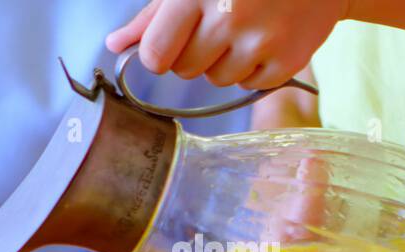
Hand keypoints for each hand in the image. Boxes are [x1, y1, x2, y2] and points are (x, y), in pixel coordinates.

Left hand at [106, 0, 349, 89]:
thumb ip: (153, 14)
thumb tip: (116, 45)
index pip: (156, 54)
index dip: (158, 53)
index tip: (168, 43)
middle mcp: (230, 17)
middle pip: (185, 70)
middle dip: (192, 54)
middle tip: (214, 25)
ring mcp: (262, 41)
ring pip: (216, 80)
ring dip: (222, 61)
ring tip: (242, 28)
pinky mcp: (288, 60)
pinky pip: (248, 84)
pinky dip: (251, 68)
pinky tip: (263, 37)